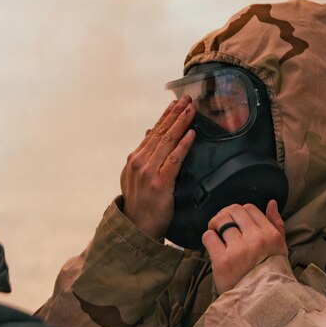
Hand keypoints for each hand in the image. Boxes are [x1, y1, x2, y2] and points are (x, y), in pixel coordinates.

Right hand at [120, 97, 195, 238]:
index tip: (177, 103)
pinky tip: (191, 134)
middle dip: (176, 113)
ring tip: (192, 109)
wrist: (136, 227)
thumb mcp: (134, 176)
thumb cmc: (140, 204)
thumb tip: (149, 132)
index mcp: (134, 159)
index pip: (153, 132)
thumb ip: (143, 154)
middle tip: (188, 99)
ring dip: (181, 122)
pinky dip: (183, 145)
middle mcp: (139, 162)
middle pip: (161, 132)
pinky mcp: (160, 182)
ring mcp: (149, 172)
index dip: (166, 116)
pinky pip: (174, 159)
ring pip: (167, 141)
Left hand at [202, 200, 285, 293]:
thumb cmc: (269, 275)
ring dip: (215, 225)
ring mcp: (239, 250)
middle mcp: (256, 240)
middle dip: (224, 215)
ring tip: (217, 235)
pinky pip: (209, 236)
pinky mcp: (222, 261)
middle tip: (221, 226)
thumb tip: (272, 203)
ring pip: (219, 220)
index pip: (250, 208)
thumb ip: (276, 225)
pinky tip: (213, 247)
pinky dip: (208, 239)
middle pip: (233, 210)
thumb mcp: (280, 250)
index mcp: (271, 235)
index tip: (235, 223)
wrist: (259, 302)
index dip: (239, 213)